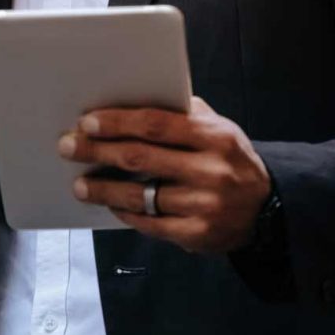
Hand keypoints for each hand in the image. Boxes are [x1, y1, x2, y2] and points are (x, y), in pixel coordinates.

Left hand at [58, 96, 271, 253]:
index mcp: (214, 136)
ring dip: (104, 189)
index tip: (87, 122)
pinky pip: (151, 224)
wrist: (266, 208)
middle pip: (141, 158)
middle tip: (68, 147)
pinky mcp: (197, 235)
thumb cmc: (230, 158)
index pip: (157, 125)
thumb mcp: (219, 128)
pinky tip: (111, 204)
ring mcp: (204, 205)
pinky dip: (126, 212)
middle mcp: (210, 170)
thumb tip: (133, 99)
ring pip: (141, 195)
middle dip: (98, 151)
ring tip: (80, 184)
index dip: (119, 122)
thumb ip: (184, 113)